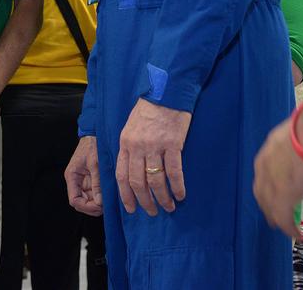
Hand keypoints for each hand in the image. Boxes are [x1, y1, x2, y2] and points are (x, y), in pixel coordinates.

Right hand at [65, 135, 102, 215]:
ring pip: (88, 200)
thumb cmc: (93, 144)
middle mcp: (76, 181)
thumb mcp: (95, 163)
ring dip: (97, 203)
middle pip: (81, 203)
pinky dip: (100, 197)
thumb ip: (97, 183)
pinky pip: (94, 193)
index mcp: (72, 176)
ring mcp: (83, 181)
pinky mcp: (91, 180)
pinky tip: (109, 196)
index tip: (99, 206)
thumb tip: (100, 202)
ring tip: (109, 202)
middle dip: (92, 207)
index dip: (86, 206)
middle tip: (106, 206)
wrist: (96, 133)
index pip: (74, 200)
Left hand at [115, 99, 190, 215]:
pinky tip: (181, 195)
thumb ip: (129, 147)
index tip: (132, 209)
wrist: (166, 91)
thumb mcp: (131, 127)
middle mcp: (138, 147)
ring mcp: (155, 146)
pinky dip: (178, 186)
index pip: (122, 176)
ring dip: (162, 197)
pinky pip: (174, 171)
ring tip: (169, 206)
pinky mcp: (173, 143)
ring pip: (156, 180)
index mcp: (125, 143)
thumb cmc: (149, 109)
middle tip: (153, 211)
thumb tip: (132, 170)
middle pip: (138, 182)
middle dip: (145, 201)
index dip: (126, 196)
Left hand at [253, 117, 302, 241]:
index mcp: (267, 153)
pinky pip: (283, 219)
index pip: (263, 177)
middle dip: (269, 207)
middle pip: (262, 194)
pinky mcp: (282, 197)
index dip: (269, 188)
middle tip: (276, 217)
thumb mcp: (297, 135)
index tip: (276, 194)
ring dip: (278, 219)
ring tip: (286, 229)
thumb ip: (295, 144)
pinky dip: (290, 229)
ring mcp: (270, 184)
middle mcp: (263, 169)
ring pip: (270, 208)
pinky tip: (297, 234)